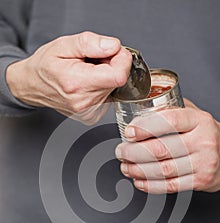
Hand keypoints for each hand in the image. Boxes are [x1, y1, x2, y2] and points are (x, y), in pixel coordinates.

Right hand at [6, 31, 131, 123]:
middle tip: (92, 60)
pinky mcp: (90, 116)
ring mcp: (87, 112)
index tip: (114, 51)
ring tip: (86, 72)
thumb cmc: (45, 65)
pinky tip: (87, 83)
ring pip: (113, 89)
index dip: (122, 60)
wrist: (33, 85)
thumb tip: (114, 47)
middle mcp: (84, 102)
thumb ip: (90, 43)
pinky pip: (107, 98)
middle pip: (117, 81)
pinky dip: (102, 87)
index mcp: (77, 83)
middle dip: (111, 65)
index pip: (118, 76)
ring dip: (105, 76)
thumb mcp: (64, 45)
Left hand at [115, 99, 219, 192]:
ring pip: (163, 169)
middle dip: (134, 152)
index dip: (145, 127)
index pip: (169, 121)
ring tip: (126, 167)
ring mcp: (203, 163)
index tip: (129, 131)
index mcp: (200, 121)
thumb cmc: (209, 135)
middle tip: (121, 151)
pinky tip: (139, 180)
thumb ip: (173, 111)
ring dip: (138, 169)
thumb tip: (142, 107)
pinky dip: (150, 185)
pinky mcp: (200, 181)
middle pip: (161, 149)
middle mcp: (203, 142)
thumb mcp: (197, 116)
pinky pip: (170, 186)